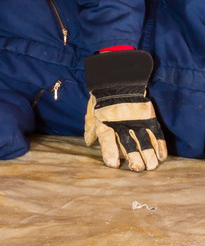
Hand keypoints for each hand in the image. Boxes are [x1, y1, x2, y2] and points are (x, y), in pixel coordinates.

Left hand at [84, 50, 167, 170]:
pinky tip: (162, 156)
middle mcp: (121, 124)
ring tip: (151, 167)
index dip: (110, 153)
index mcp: (105, 124)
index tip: (113, 165)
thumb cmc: (101, 101)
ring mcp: (135, 120)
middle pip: (128, 144)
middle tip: (137, 169)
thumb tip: (89, 143)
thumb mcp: (91, 114)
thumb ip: (90, 129)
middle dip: (133, 158)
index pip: (107, 141)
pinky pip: (155, 133)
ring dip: (148, 155)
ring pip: (144, 140)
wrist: (117, 82)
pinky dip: (160, 145)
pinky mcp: (147, 117)